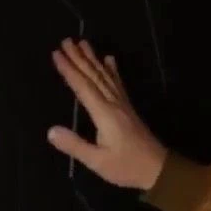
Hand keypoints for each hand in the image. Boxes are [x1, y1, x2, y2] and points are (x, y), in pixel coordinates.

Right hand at [47, 38, 167, 190]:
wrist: (159, 169)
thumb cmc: (127, 167)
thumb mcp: (98, 161)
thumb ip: (75, 145)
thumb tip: (50, 131)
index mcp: (105, 114)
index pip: (83, 87)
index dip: (69, 70)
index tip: (56, 54)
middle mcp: (114, 104)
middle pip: (94, 76)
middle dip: (79, 58)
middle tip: (66, 40)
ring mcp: (123, 105)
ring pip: (106, 77)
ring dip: (93, 59)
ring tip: (83, 43)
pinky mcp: (128, 109)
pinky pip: (118, 84)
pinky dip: (112, 70)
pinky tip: (110, 60)